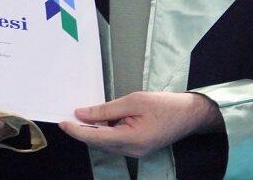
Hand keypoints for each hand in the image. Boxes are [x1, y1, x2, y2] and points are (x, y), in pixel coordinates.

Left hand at [60, 92, 221, 158]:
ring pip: (106, 143)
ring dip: (93, 131)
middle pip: (99, 143)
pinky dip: (104, 132)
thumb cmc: (166, 105)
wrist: (190, 114)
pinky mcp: (138, 147)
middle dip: (82, 131)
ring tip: (80, 116)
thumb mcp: (134, 101)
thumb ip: (106, 109)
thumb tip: (83, 114)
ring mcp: (136, 152)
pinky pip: (115, 141)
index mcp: (132, 140)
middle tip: (66, 116)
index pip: (96, 138)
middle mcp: (132, 151)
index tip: (62, 122)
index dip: (77, 131)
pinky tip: (100, 120)